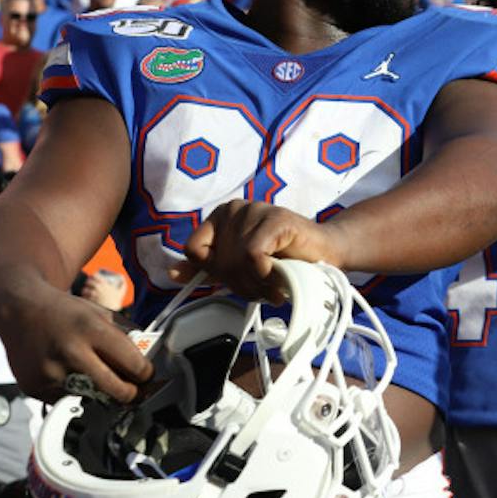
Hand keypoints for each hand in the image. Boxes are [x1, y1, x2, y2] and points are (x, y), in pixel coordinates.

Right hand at [2, 286, 152, 402]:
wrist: (18, 311)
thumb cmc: (64, 312)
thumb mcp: (100, 313)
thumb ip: (123, 337)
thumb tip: (146, 363)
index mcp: (92, 330)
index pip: (134, 365)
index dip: (145, 374)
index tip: (147, 376)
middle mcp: (71, 352)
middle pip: (117, 390)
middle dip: (130, 393)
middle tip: (132, 390)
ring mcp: (51, 373)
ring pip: (92, 398)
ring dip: (99, 393)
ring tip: (91, 374)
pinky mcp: (35, 387)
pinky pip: (66, 399)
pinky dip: (72, 392)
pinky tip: (65, 373)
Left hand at [80, 270, 126, 311]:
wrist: (111, 311)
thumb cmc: (116, 302)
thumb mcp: (121, 292)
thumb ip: (123, 284)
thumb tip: (122, 277)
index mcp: (104, 283)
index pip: (95, 275)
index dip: (93, 275)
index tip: (93, 277)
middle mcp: (97, 287)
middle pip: (88, 281)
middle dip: (88, 283)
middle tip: (88, 284)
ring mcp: (92, 294)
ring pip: (84, 289)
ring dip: (85, 290)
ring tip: (85, 292)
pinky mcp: (88, 301)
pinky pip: (83, 297)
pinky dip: (84, 297)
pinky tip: (85, 298)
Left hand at [175, 200, 343, 301]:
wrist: (324, 254)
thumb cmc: (282, 259)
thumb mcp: (237, 266)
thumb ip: (208, 268)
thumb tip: (173, 273)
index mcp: (219, 216)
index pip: (194, 250)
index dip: (214, 272)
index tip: (238, 279)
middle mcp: (234, 208)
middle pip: (218, 260)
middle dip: (240, 284)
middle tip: (262, 289)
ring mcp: (255, 210)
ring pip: (237, 261)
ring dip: (256, 283)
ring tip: (273, 286)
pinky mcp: (276, 218)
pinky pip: (254, 255)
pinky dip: (265, 274)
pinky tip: (279, 276)